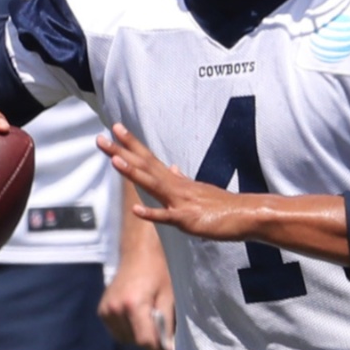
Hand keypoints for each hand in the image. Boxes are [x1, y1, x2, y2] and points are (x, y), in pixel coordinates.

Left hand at [98, 123, 247, 240]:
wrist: (248, 215)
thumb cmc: (224, 206)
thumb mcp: (199, 190)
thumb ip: (182, 181)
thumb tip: (171, 169)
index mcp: (177, 181)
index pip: (149, 159)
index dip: (131, 145)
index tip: (114, 129)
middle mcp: (176, 186)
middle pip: (145, 166)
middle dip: (122, 152)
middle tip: (101, 138)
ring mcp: (182, 201)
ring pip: (153, 185)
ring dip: (133, 173)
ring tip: (114, 160)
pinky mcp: (189, 220)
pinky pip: (168, 217)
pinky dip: (152, 213)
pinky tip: (136, 210)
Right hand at [98, 220, 175, 349]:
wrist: (138, 251)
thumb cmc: (158, 270)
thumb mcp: (169, 295)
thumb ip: (168, 324)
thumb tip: (170, 349)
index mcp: (133, 304)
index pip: (146, 341)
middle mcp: (115, 309)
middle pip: (136, 341)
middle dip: (151, 342)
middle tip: (164, 336)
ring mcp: (106, 310)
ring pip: (125, 339)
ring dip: (139, 336)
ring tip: (149, 319)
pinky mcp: (102, 310)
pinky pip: (117, 331)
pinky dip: (128, 329)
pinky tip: (137, 315)